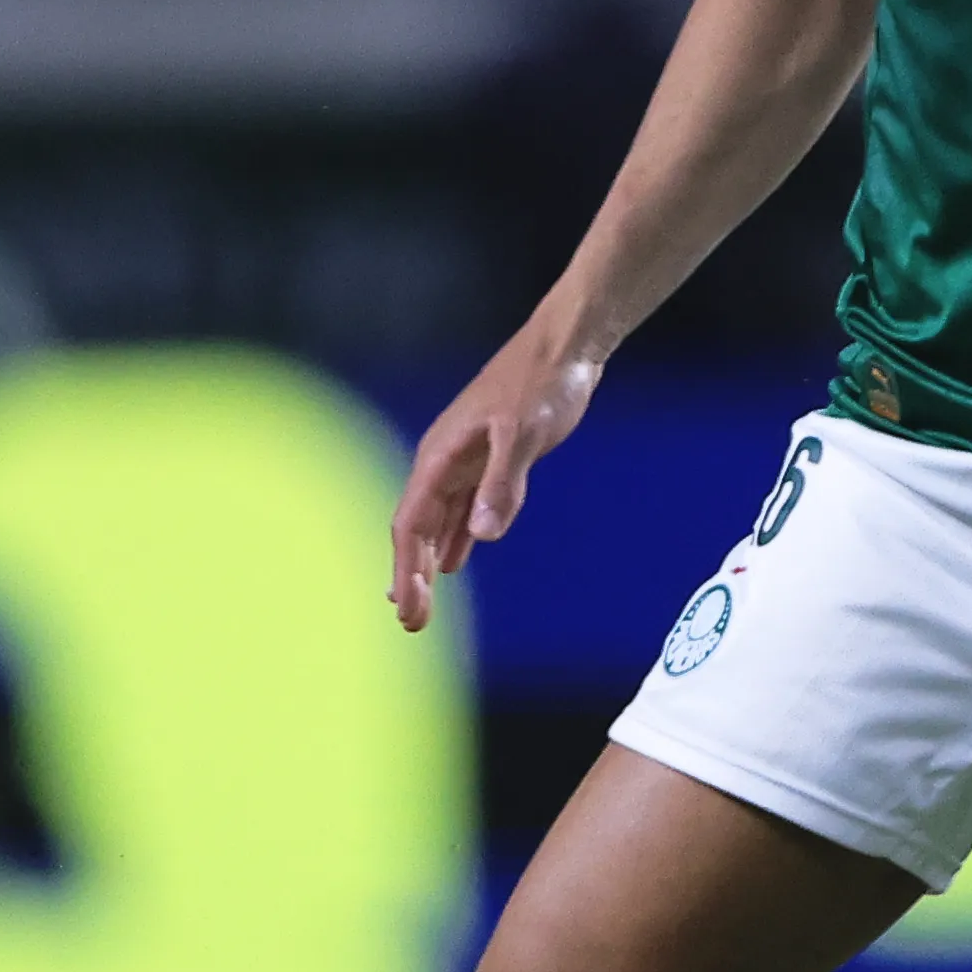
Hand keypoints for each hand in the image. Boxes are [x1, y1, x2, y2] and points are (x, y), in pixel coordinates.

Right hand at [389, 312, 607, 628]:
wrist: (565, 347)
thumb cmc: (540, 383)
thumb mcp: (522, 433)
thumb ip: (502, 484)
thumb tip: (482, 536)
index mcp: (441, 456)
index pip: (411, 523)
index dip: (406, 569)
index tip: (408, 609)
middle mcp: (444, 462)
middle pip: (417, 529)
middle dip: (410, 576)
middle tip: (412, 623)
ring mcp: (466, 462)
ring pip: (437, 522)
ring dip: (427, 562)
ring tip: (420, 603)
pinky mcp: (489, 461)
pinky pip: (462, 510)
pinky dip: (455, 539)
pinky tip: (453, 563)